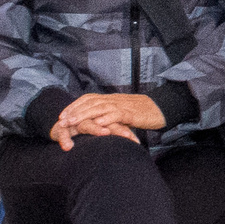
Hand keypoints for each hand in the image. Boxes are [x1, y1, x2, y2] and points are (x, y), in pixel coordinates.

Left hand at [51, 91, 166, 149]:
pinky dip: (107, 119)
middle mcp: (114, 100)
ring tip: (73, 122)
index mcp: (111, 99)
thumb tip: (96, 124)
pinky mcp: (132, 114)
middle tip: (62, 121)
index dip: (74, 106)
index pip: (88, 99)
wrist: (162, 107)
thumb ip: (109, 116)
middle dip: (75, 111)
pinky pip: (117, 114)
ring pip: (100, 108)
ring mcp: (122, 106)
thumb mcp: (122, 113)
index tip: (62, 115)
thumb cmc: (142, 113)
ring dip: (85, 115)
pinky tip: (98, 124)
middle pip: (90, 102)